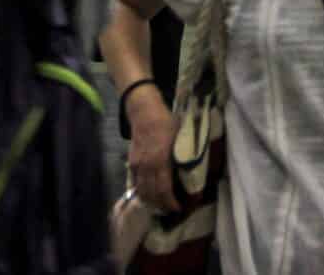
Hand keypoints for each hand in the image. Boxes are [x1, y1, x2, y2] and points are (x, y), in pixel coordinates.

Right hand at [126, 97, 176, 214]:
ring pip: (142, 191)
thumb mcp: (180, 139)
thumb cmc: (167, 124)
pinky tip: (148, 196)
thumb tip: (191, 173)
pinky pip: (135, 183)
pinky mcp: (131, 163)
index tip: (178, 208)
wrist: (145, 113)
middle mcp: (147, 166)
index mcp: (161, 161)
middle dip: (161, 205)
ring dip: (151, 202)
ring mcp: (137, 165)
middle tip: (170, 210)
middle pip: (152, 194)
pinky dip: (141, 192)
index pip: (164, 190)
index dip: (170, 203)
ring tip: (160, 206)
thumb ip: (183, 158)